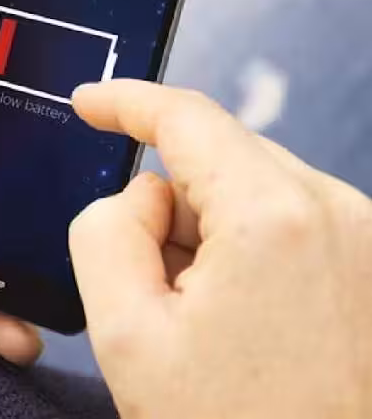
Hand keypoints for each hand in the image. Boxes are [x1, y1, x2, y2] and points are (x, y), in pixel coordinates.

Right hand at [69, 80, 371, 418]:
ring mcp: (363, 237)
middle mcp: (335, 211)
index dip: (126, 101)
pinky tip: (240, 321)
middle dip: (168, 203)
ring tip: (203, 321)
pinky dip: (242, 249)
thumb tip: (143, 194)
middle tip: (150, 286)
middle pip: (216, 158)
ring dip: (206, 233)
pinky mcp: (371, 261)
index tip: (89, 103)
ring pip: (248, 189)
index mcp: (271, 217)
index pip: (186, 117)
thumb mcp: (126, 333)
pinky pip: (283, 220)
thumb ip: (106, 231)